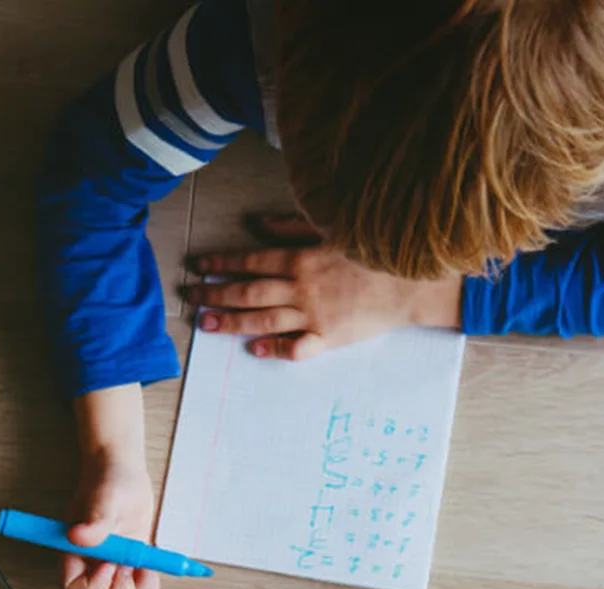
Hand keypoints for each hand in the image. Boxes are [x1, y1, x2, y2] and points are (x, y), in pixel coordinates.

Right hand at [62, 460, 157, 588]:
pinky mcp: (131, 567)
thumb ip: (95, 521)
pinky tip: (153, 579)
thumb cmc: (108, 482)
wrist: (124, 475)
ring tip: (147, 568)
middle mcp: (90, 567)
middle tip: (132, 570)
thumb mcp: (104, 499)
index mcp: (73, 555)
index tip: (111, 563)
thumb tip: (78, 537)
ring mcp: (112, 570)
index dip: (94, 587)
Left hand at [184, 214, 462, 358]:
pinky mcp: (329, 338)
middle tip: (191, 297)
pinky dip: (274, 349)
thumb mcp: (331, 229)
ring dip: (231, 322)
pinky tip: (255, 350)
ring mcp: (313, 316)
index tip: (198, 265)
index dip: (220, 263)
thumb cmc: (373, 252)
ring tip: (206, 324)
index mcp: (299, 259)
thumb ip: (290, 226)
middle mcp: (300, 288)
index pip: (250, 261)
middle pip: (247, 292)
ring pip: (262, 320)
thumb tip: (256, 223)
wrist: (412, 284)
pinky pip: (296, 348)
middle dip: (214, 293)